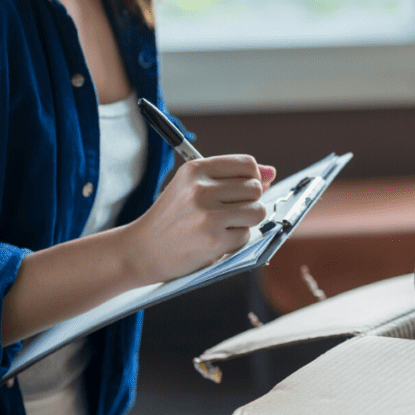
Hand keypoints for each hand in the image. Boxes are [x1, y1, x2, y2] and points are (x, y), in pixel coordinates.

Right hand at [123, 155, 275, 283]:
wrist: (142, 250)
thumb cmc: (172, 217)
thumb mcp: (193, 188)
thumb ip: (232, 177)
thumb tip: (271, 172)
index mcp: (195, 169)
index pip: (247, 164)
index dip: (251, 178)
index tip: (240, 190)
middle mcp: (202, 188)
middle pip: (256, 188)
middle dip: (249, 202)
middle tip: (227, 212)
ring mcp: (209, 215)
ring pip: (257, 211)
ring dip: (246, 222)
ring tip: (222, 226)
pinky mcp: (215, 239)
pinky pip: (247, 235)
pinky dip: (236, 240)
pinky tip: (214, 240)